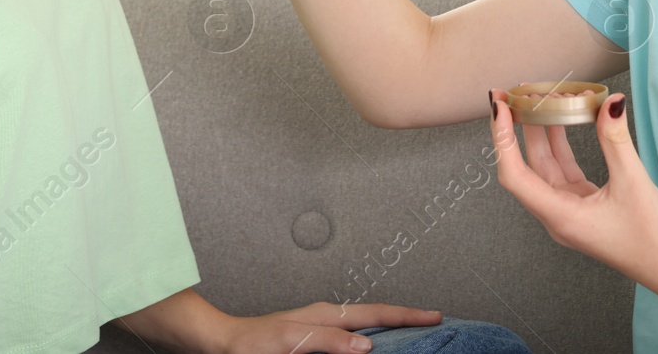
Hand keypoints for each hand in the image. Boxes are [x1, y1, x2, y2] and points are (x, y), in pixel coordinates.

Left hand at [217, 300, 443, 353]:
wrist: (222, 344)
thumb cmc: (251, 343)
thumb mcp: (290, 341)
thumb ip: (327, 340)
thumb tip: (366, 343)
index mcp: (326, 314)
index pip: (376, 313)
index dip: (407, 315)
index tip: (434, 316)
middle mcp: (327, 318)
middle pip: (377, 315)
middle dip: (407, 316)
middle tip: (434, 320)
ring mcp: (322, 328)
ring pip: (366, 324)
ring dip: (391, 327)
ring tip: (413, 331)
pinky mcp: (314, 341)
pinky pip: (352, 336)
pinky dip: (371, 336)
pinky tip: (374, 345)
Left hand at [486, 89, 657, 278]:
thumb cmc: (652, 237)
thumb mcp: (633, 181)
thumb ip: (615, 139)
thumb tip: (611, 102)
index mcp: (560, 216)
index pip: (514, 174)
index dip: (502, 138)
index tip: (500, 105)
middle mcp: (557, 215)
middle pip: (526, 166)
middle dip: (519, 128)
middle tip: (515, 92)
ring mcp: (569, 211)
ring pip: (545, 167)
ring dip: (542, 133)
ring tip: (541, 100)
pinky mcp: (583, 207)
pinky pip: (563, 171)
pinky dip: (562, 145)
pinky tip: (565, 121)